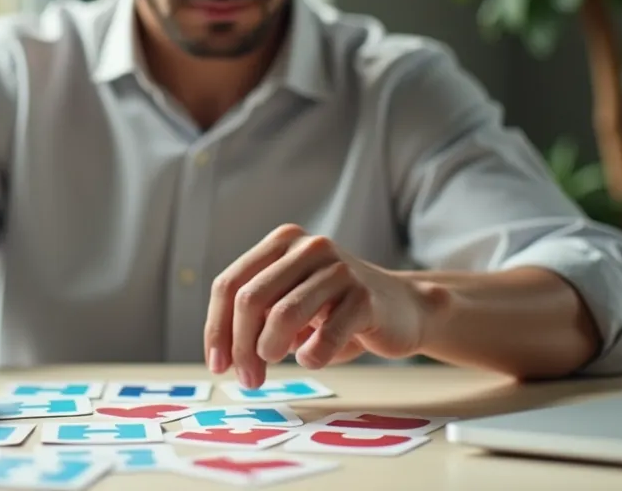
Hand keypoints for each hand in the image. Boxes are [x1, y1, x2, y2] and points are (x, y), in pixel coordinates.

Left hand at [204, 224, 431, 387]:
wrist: (405, 309)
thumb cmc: (336, 311)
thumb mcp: (290, 305)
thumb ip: (257, 316)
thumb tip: (223, 354)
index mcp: (282, 242)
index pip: (230, 284)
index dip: (217, 328)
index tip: (218, 365)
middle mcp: (308, 247)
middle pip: (250, 299)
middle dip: (240, 346)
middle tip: (247, 378)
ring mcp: (338, 268)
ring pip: (282, 314)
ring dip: (268, 349)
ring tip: (273, 366)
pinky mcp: (365, 296)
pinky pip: (325, 335)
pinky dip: (311, 356)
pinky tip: (312, 358)